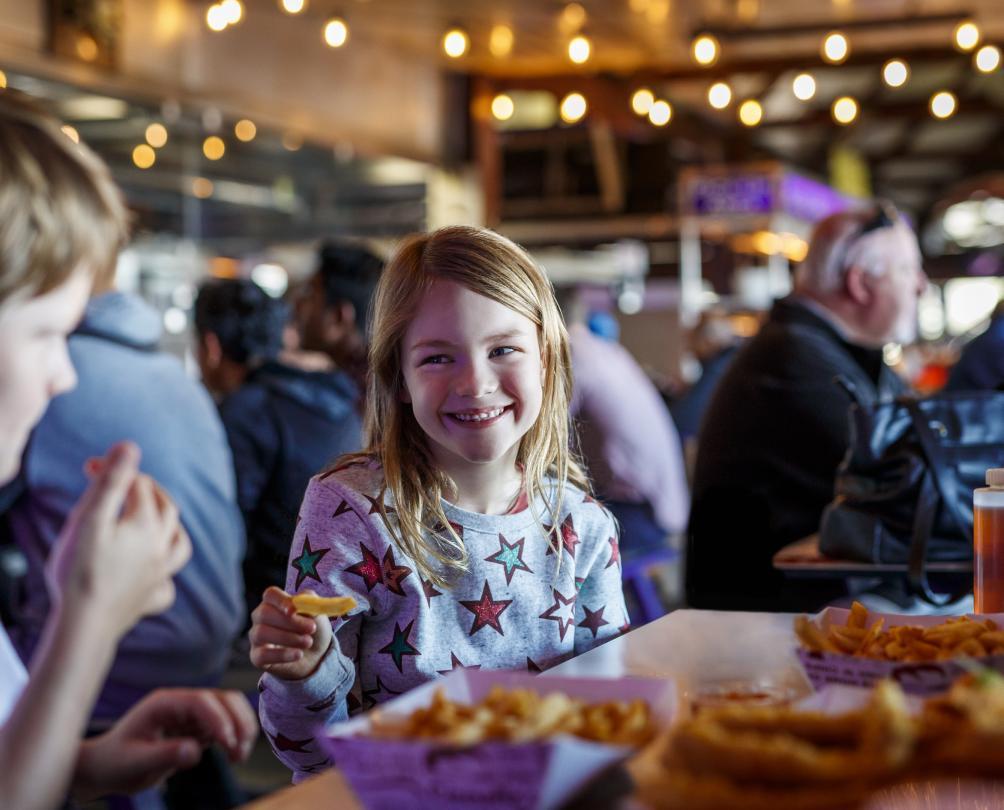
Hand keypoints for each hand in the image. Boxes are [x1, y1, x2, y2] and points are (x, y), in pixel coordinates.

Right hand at [46, 442, 191, 639]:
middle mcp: (162, 547)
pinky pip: (168, 585)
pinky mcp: (151, 600)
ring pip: (179, 544)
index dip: (116, 470)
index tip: (89, 466)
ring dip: (171, 527)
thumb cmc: (81, 571)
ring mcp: (160, 575)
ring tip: (159, 521)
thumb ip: (112, 482)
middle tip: (128, 482)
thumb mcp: (90, 519)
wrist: (84, 627)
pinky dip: (165, 575)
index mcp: (146, 524)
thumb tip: (131, 446)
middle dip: (149, 490)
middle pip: (167, 508)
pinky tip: (157, 575)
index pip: (139, 484)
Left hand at [72, 689, 257, 799]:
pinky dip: (236, 737)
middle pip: (223, 699)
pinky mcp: (198, 727)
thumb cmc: (115, 763)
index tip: (228, 744)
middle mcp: (182, 702)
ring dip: (241, 729)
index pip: (201, 701)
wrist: (107, 767)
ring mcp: (191, 714)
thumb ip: (165, 755)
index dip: (219, 719)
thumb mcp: (135, 762)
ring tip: (238, 756)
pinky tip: (234, 756)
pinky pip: (226, 725)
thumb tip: (196, 751)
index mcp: (165, 703)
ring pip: (230, 709)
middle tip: (239, 752)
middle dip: (237, 722)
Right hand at [249, 587, 332, 679]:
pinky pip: (262, 655)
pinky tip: (298, 654)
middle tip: (311, 628)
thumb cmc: (312, 629)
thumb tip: (301, 605)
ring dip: (289, 638)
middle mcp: (260, 617)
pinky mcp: (256, 657)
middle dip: (289, 622)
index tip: (294, 610)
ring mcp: (256, 637)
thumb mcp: (316, 613)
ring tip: (308, 642)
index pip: (270, 594)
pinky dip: (283, 654)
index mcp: (274, 601)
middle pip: (264, 613)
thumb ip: (310, 604)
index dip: (281, 601)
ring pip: (262, 633)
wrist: (315, 655)